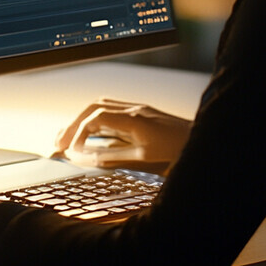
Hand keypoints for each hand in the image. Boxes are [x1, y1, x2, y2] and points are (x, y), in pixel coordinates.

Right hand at [54, 98, 192, 170]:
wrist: (206, 141)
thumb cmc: (178, 151)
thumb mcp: (145, 159)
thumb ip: (114, 157)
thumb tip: (86, 157)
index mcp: (135, 118)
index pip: (96, 117)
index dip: (79, 132)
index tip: (70, 150)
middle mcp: (134, 109)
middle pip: (94, 107)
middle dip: (74, 124)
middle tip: (59, 143)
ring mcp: (139, 109)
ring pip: (102, 105)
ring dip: (83, 119)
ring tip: (69, 137)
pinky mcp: (142, 114)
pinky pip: (112, 110)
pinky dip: (96, 120)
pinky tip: (91, 132)